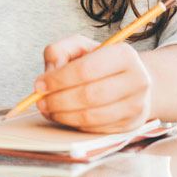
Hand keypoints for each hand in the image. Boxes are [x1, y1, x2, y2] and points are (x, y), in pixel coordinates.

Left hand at [35, 35, 152, 132]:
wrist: (132, 81)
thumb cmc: (102, 63)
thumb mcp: (82, 47)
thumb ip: (60, 50)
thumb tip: (50, 71)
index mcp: (125, 55)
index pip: (86, 69)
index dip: (58, 79)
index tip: (39, 84)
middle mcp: (137, 80)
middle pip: (88, 95)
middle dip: (57, 100)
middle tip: (40, 101)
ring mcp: (136, 105)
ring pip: (91, 116)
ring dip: (62, 115)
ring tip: (48, 109)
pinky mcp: (130, 126)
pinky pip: (95, 129)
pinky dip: (74, 124)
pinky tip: (65, 116)